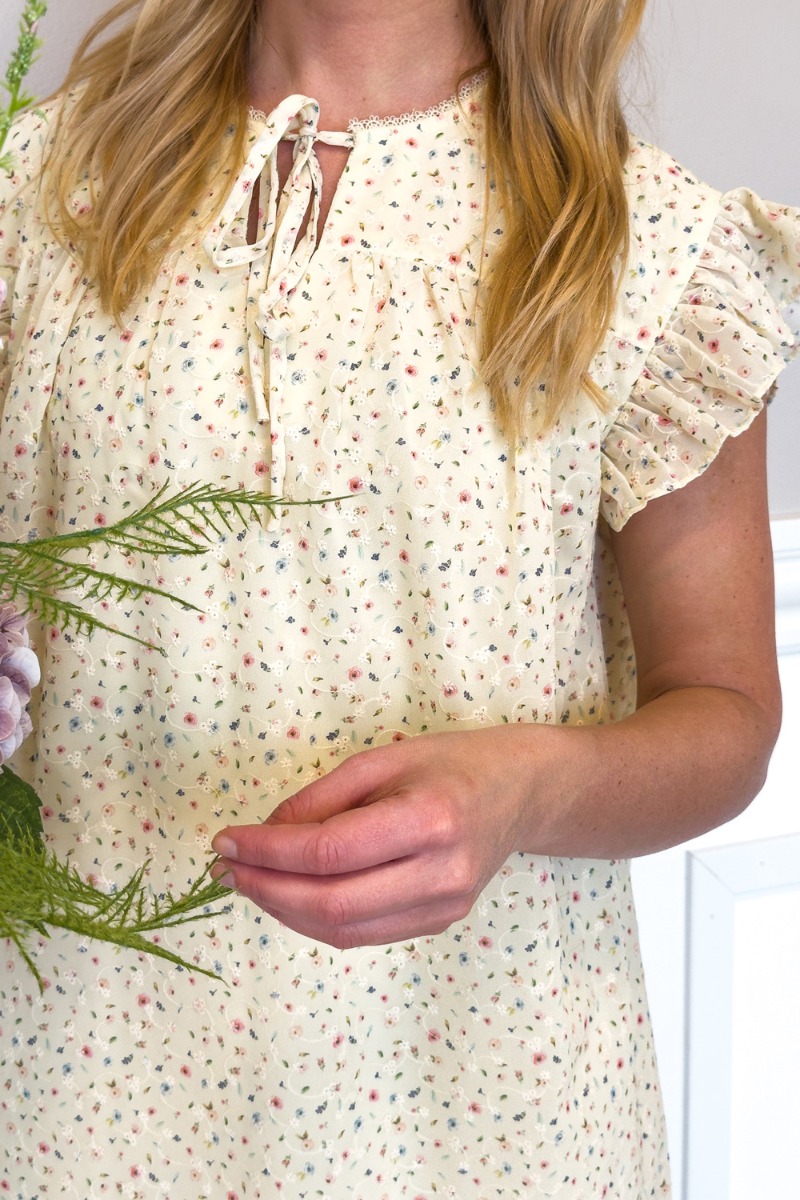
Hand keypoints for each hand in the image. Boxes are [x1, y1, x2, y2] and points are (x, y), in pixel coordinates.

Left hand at [210, 728, 530, 948]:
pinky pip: (363, 934)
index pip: (330, 851)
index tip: (226, 840)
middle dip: (266, 889)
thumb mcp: (383, 759)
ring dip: (284, 910)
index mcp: (431, 819)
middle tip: (225, 868)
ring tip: (248, 881)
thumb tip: (263, 835)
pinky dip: (316, 919)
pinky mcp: (440, 923)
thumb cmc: (451, 763)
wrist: (521, 792)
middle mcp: (442, 874)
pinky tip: (290, 893)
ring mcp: (444, 907)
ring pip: (343, 930)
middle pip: (332, 903)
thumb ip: (321, 797)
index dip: (268, 852)